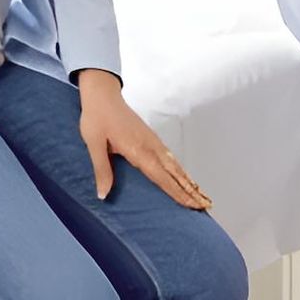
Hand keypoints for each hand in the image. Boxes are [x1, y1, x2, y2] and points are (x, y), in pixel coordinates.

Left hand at [75, 69, 209, 209]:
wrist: (102, 94)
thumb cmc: (97, 117)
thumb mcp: (93, 144)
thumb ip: (102, 170)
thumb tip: (104, 194)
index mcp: (138, 149)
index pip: (162, 177)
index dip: (177, 192)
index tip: (192, 204)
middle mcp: (150, 146)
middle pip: (175, 172)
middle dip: (191, 189)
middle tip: (206, 205)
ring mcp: (152, 141)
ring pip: (175, 164)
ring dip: (188, 180)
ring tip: (200, 194)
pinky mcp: (150, 137)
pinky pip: (169, 157)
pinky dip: (180, 170)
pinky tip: (183, 176)